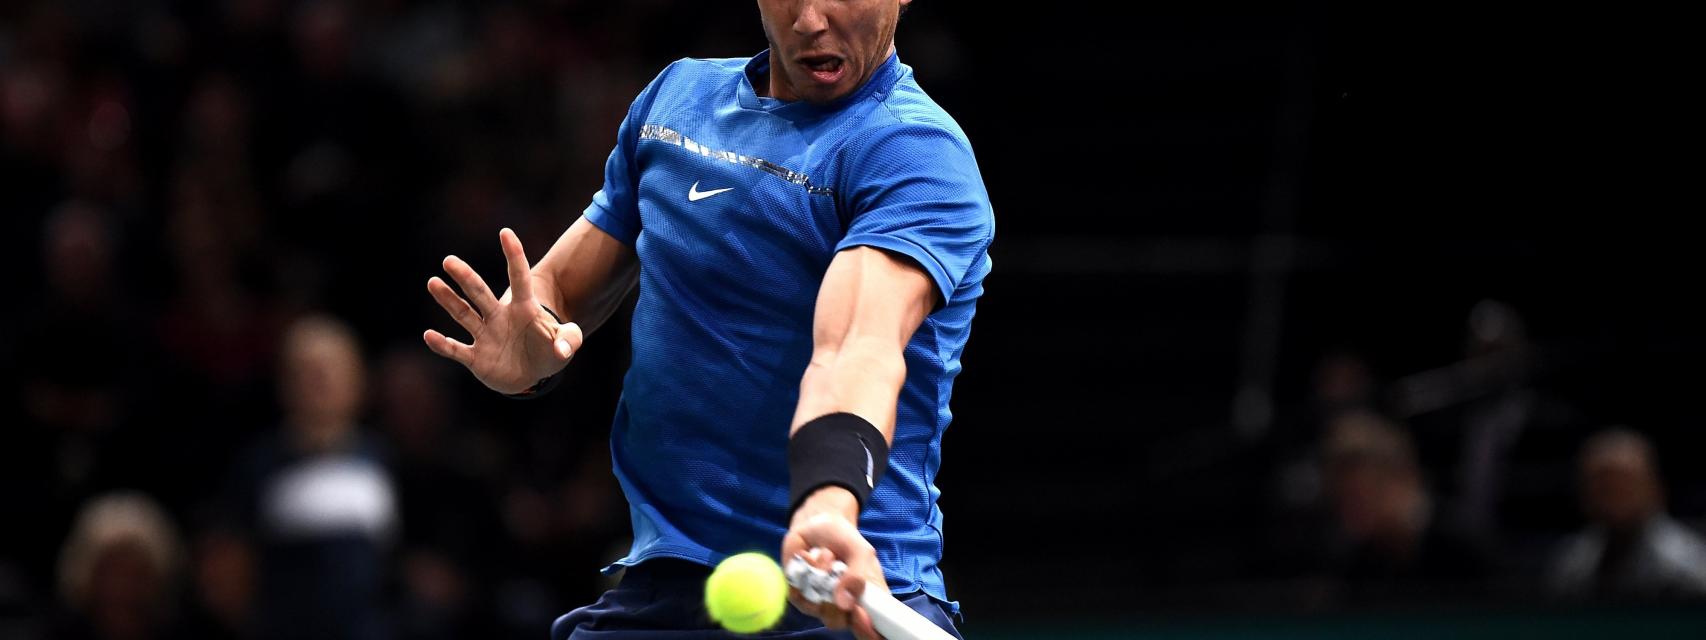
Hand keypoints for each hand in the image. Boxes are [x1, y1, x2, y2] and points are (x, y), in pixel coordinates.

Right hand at [423, 228, 582, 393]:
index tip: (506, 232)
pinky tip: (429, 335)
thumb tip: (563, 351)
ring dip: (448, 300)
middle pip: (480, 293)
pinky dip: (443, 345)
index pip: (519, 278)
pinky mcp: (476, 358)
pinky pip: (456, 349)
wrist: (532, 375)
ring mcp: (486, 336)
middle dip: (465, 277)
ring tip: (433, 282)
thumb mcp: (566, 344)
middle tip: (449, 261)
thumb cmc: (549, 351)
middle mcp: (499, 317)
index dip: (514, 256)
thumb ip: (569, 341)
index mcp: (523, 308)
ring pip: (463, 314)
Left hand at [782, 488, 885, 639]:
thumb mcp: (860, 551)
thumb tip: (845, 604)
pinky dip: (803, 570)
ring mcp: (819, 603)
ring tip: (827, 553)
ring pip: (815, 607)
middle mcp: (842, 607)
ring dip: (820, 575)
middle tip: (836, 567)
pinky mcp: (798, 594)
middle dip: (834, 596)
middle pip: (838, 622)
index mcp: (867, 601)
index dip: (867, 631)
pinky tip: (809, 556)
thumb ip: (858, 576)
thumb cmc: (844, 539)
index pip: (871, 632)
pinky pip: (796, 593)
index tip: (859, 614)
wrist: (817, 523)